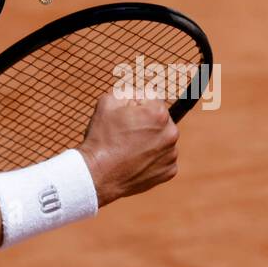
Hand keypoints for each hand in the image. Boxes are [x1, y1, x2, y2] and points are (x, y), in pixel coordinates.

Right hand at [77, 91, 178, 205]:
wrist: (96, 175)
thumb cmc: (101, 138)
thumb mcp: (108, 102)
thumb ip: (127, 91)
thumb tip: (138, 93)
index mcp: (159, 113)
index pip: (152, 100)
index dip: (135, 106)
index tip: (125, 117)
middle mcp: (171, 133)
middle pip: (160, 120)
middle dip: (146, 123)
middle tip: (126, 133)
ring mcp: (171, 154)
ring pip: (162, 140)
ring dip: (150, 141)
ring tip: (129, 149)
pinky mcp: (169, 171)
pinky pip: (163, 159)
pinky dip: (152, 159)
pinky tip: (136, 161)